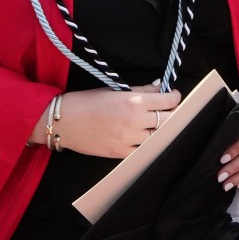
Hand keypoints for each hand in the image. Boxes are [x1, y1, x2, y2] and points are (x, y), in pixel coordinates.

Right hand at [48, 88, 182, 158]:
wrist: (64, 121)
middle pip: (169, 120)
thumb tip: (160, 87)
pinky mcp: (121, 152)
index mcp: (133, 102)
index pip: (167, 101)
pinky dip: (146, 143)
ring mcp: (129, 139)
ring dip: (160, 130)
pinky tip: (144, 137)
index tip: (174, 96)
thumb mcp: (115, 90)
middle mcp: (134, 121)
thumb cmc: (87, 102)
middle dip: (173, 114)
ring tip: (156, 124)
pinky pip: (143, 150)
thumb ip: (141, 90)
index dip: (174, 97)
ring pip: (158, 136)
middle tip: (170, 110)